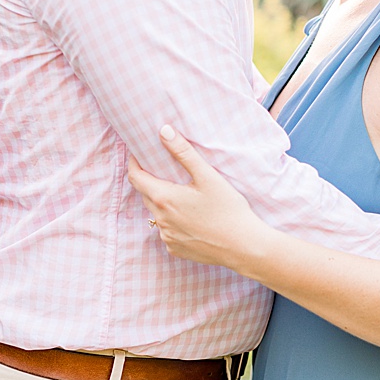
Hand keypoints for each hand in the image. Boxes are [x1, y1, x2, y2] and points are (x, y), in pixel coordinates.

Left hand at [126, 125, 273, 271]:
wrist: (244, 247)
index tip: (139, 155)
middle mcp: (160, 220)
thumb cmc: (228, 210)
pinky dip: (173, 222)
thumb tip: (163, 131)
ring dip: (163, 203)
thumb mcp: (207, 177)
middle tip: (165, 172)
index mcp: (164, 199)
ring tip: (182, 195)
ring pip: (157, 214)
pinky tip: (191, 218)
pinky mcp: (175, 249)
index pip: (135, 177)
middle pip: (146, 195)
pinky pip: (167, 231)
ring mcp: (166, 237)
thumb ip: (183, 153)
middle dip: (151, 182)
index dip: (134, 164)